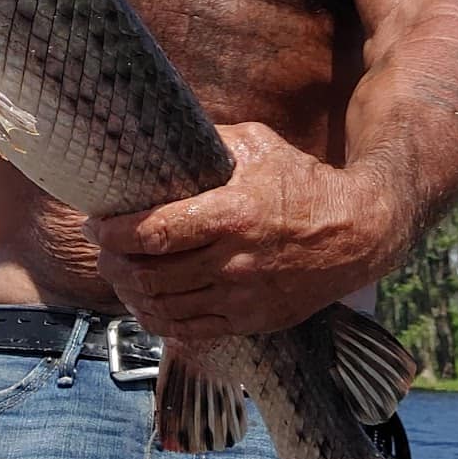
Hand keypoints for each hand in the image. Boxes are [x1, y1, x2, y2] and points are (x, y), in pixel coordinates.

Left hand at [88, 123, 397, 343]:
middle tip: (102, 247)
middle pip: (150, 275)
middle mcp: (234, 262)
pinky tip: (147, 302)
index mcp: (232, 214)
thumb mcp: (260, 145)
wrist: (359, 234)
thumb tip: (166, 129)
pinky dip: (158, 319)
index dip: (114, 232)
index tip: (97, 223)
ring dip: (130, 293)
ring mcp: (242, 298)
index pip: (154, 233)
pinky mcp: (250, 322)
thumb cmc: (305, 183)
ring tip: (119, 273)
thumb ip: (212, 139)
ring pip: (164, 307)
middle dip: (114, 262)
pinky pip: (189, 329)